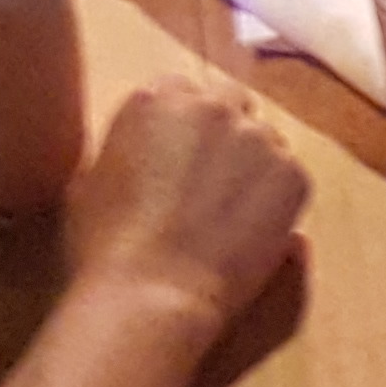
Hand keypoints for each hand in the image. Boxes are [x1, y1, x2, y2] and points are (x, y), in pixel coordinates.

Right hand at [63, 75, 309, 326]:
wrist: (149, 293)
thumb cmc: (105, 245)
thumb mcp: (92, 179)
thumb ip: (128, 147)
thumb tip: (143, 152)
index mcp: (157, 98)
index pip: (183, 93)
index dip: (182, 129)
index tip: (179, 159)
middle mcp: (212, 105)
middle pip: (230, 104)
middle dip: (224, 135)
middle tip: (211, 183)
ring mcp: (257, 137)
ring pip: (265, 141)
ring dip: (253, 167)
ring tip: (231, 216)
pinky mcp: (292, 173)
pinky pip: (290, 178)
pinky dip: (277, 201)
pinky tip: (252, 234)